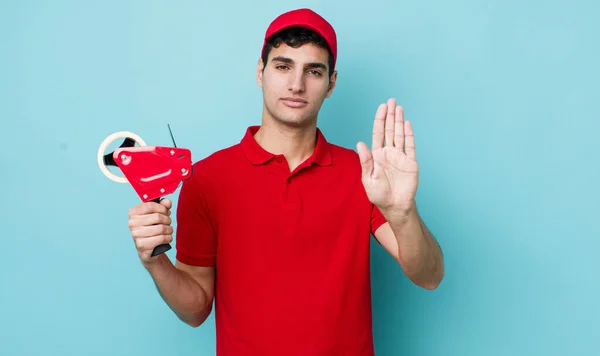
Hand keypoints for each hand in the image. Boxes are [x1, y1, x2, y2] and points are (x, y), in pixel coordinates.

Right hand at [127, 198, 173, 264]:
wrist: (148, 248)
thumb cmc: (151, 228)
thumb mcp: (157, 214)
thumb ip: (163, 206)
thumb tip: (167, 202)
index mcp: (133, 212)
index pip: (150, 205)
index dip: (162, 208)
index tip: (166, 212)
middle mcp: (132, 223)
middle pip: (157, 217)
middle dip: (167, 220)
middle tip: (167, 223)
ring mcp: (135, 234)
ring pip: (161, 228)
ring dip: (169, 229)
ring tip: (168, 230)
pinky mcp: (142, 245)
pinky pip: (161, 238)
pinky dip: (168, 238)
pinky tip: (166, 238)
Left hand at [357, 98, 418, 214]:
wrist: (394, 206)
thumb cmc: (379, 194)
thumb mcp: (368, 178)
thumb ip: (366, 161)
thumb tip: (360, 143)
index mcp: (377, 155)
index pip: (378, 133)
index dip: (380, 119)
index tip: (382, 107)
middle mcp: (389, 153)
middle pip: (390, 130)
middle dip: (390, 115)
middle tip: (392, 101)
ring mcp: (400, 156)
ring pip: (400, 135)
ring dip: (399, 121)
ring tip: (399, 108)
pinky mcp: (410, 163)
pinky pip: (410, 146)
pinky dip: (409, 135)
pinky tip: (407, 124)